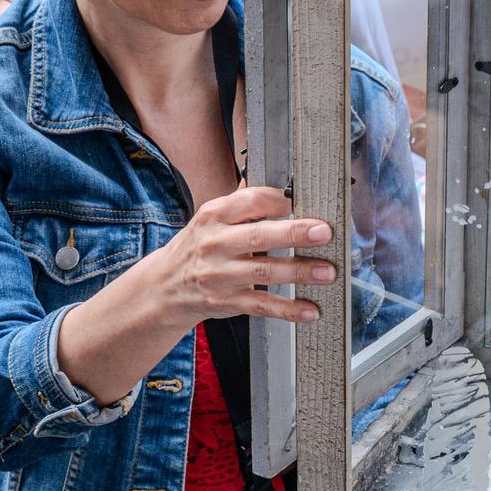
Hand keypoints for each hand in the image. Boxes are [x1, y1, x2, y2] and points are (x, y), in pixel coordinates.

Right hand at [143, 184, 336, 327]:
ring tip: (327, 272)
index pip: (250, 200)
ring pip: (263, 272)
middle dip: (294, 233)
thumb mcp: (211, 219)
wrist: (163, 287)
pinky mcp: (226, 302)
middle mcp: (215, 244)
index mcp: (214, 215)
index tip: (308, 200)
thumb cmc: (197, 247)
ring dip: (298, 271)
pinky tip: (309, 309)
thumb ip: (242, 203)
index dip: (281, 200)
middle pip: (259, 236)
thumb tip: (279, 181)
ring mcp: (220, 275)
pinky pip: (261, 305)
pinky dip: (287, 309)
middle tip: (324, 232)